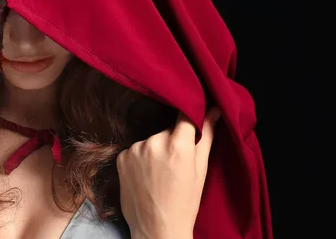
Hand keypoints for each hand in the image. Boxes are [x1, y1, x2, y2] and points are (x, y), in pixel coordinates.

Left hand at [117, 107, 220, 238]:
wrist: (157, 229)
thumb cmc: (185, 202)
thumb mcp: (201, 169)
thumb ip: (207, 135)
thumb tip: (214, 109)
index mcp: (178, 145)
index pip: (185, 114)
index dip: (190, 114)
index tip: (193, 118)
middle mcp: (154, 142)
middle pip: (167, 130)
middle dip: (174, 140)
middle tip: (177, 162)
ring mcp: (135, 149)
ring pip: (151, 139)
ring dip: (156, 149)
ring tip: (160, 172)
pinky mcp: (121, 157)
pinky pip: (136, 149)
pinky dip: (142, 158)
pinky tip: (146, 175)